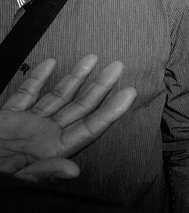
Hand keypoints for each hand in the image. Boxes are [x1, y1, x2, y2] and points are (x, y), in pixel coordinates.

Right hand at [0, 54, 136, 181]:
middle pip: (80, 108)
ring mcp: (27, 126)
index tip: (129, 92)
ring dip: (75, 77)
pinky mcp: (8, 118)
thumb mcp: (15, 178)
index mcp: (51, 152)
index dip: (111, 110)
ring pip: (58, 97)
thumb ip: (44, 173)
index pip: (90, 128)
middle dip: (100, 86)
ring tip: (92, 58)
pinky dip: (38, 78)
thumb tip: (74, 171)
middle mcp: (44, 137)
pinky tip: (50, 63)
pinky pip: (27, 94)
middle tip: (118, 66)